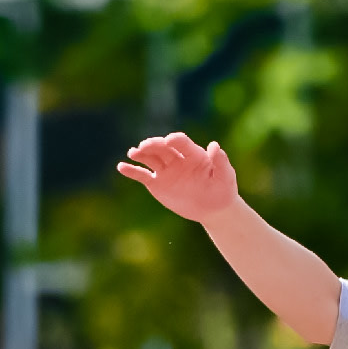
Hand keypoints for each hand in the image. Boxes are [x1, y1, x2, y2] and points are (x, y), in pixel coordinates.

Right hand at [117, 132, 240, 224]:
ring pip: (150, 158)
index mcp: (193, 154)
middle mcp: (177, 159)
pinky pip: (142, 175)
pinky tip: (121, 167)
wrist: (213, 208)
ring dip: (141, 154)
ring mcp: (166, 170)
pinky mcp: (157, 183)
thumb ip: (220, 161)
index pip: (181, 142)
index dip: (175, 140)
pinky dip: (131, 171)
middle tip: (144, 146)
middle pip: (162, 148)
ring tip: (132, 153)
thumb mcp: (225, 176)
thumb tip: (215, 145)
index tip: (169, 141)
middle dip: (153, 145)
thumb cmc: (222, 190)